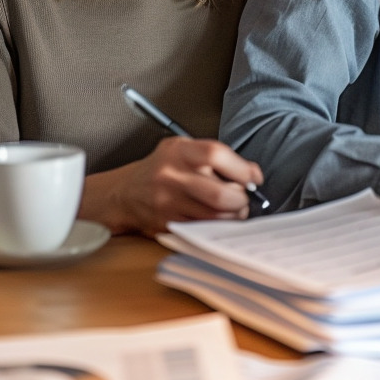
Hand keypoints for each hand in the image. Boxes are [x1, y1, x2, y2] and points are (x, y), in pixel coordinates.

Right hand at [79, 137, 263, 235]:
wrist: (125, 192)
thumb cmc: (163, 168)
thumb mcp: (185, 149)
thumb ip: (218, 156)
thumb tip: (253, 173)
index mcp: (179, 151)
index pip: (216, 155)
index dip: (241, 168)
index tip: (253, 177)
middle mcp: (171, 177)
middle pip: (220, 193)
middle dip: (241, 199)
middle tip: (243, 199)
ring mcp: (168, 203)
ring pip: (215, 216)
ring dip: (233, 216)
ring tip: (234, 210)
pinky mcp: (168, 224)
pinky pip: (203, 229)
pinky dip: (218, 226)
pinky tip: (219, 219)